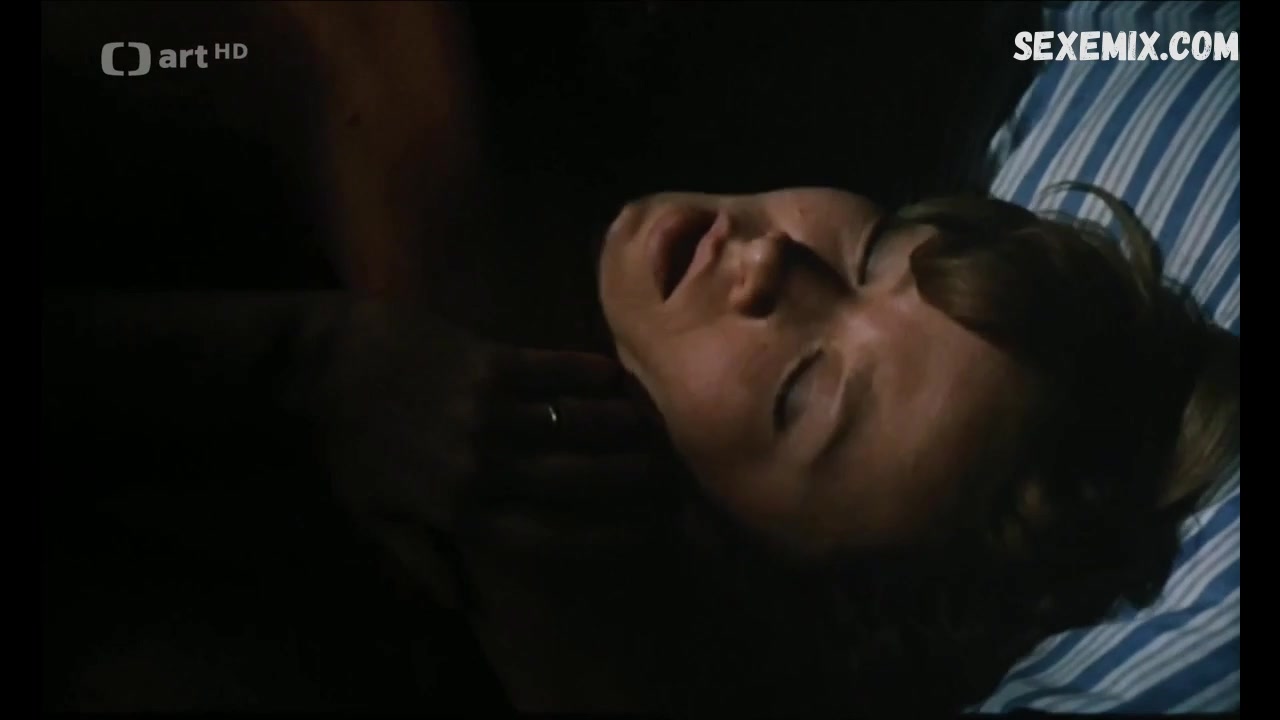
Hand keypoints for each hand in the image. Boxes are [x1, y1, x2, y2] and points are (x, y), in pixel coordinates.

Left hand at [318, 300, 677, 604]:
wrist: (324, 363)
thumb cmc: (348, 443)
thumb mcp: (373, 516)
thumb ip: (420, 560)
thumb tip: (460, 606)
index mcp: (457, 510)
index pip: (548, 537)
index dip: (604, 540)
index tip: (645, 539)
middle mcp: (481, 463)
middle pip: (576, 481)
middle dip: (631, 485)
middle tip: (672, 485)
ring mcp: (486, 408)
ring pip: (574, 424)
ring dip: (622, 430)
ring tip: (658, 435)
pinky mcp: (486, 359)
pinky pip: (551, 370)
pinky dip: (588, 374)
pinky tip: (617, 378)